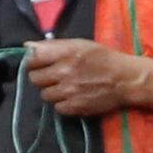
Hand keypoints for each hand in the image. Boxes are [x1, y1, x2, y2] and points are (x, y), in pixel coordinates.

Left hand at [23, 39, 141, 117]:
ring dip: (52, 91)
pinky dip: (63, 103)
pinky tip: (72, 97)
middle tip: (53, 76)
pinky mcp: (76, 106)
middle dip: (42, 77)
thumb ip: (53, 45)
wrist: (125, 80)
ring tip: (65, 87)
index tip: (40, 64)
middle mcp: (64, 72)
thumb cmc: (104, 58)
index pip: (33, 59)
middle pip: (35, 79)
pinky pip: (57, 108)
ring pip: (45, 95)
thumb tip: (27, 46)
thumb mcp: (80, 44)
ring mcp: (69, 91)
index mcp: (65, 53)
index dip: (33, 62)